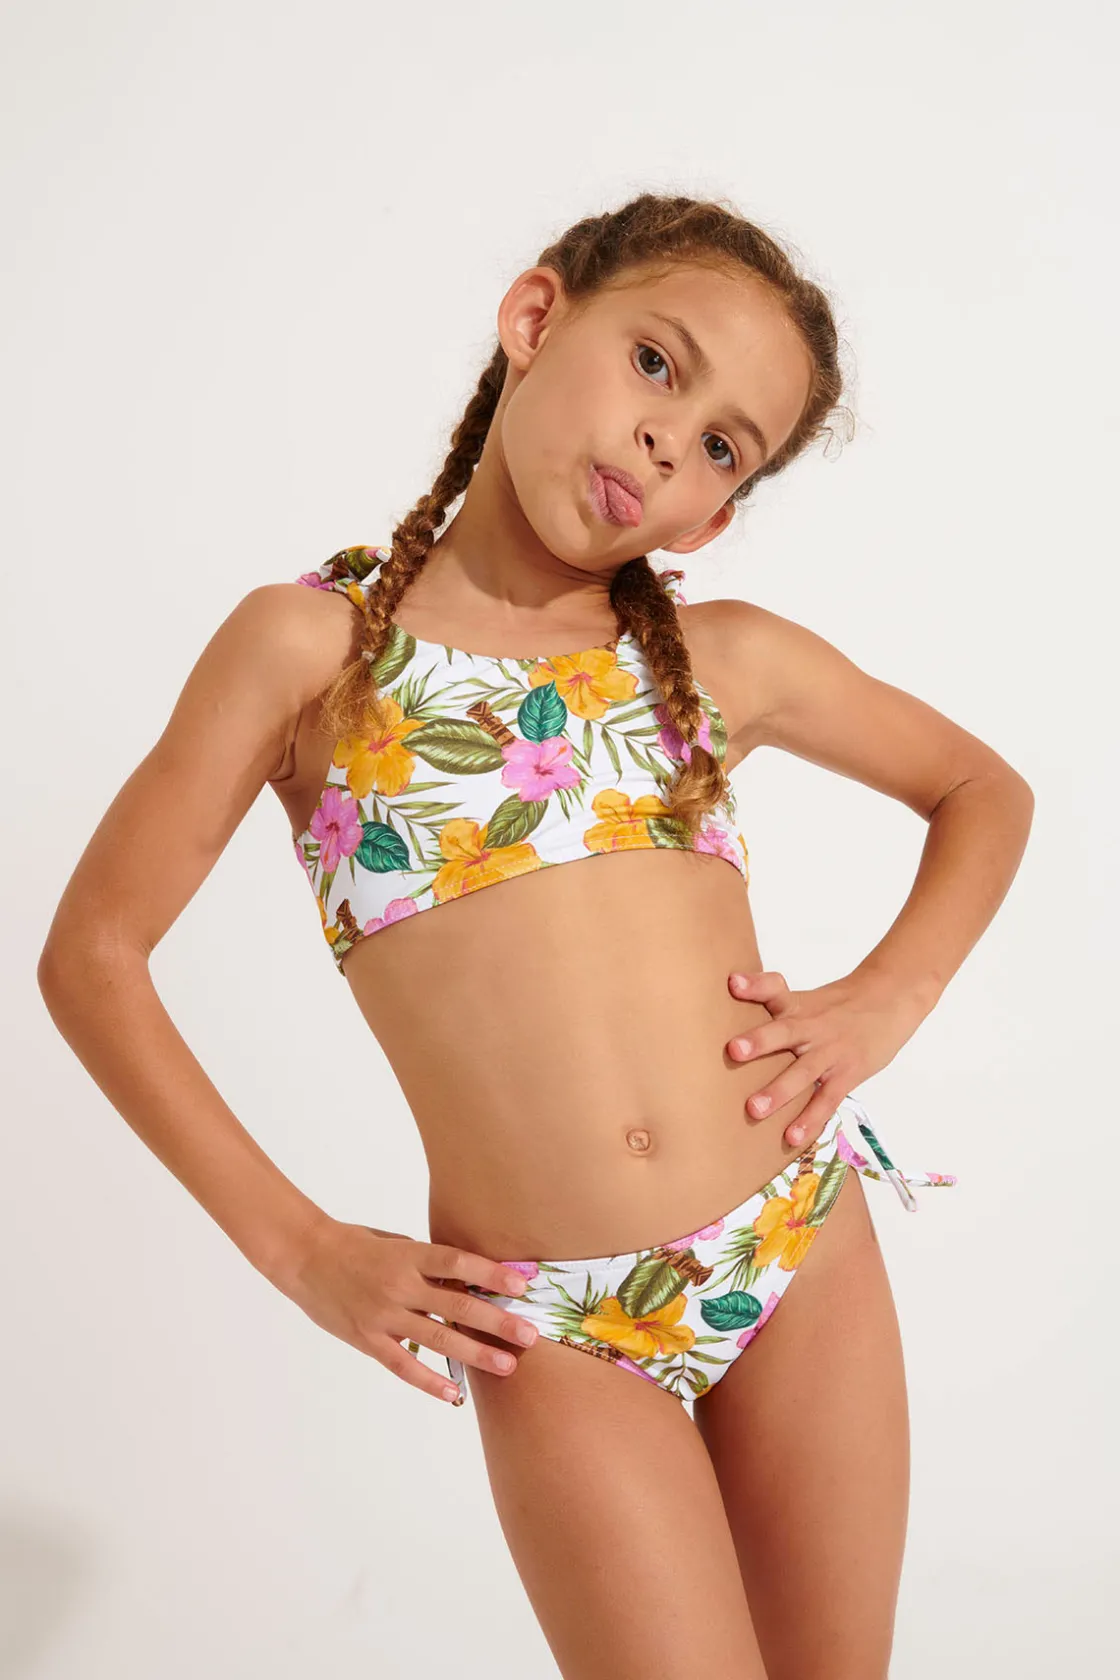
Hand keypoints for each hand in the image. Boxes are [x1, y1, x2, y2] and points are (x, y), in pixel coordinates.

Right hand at [272, 1215, 537, 1404]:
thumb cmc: (356, 1245)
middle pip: (457, 1306)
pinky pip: (403, 1365)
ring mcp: (383, 1316)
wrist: (305, 1257)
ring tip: (506, 1365)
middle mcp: (399, 1286)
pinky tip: (453, 1394)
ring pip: (437, 1339)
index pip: (458, 1263)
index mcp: (408, 1255)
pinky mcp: (368, 1340)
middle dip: (497, 1321)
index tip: (522, 1285)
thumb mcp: (395, 1244)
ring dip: (475, 1354)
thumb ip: (427, 1264)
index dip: (490, 1274)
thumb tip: (468, 1282)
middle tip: (530, 1335)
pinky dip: (429, 1381)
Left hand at [726, 968, 929, 1146]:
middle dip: (759, 1042)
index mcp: (797, 1006)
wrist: (889, 1000)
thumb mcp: (806, 999)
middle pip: (784, 1031)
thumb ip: (769, 1003)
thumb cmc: (839, 1005)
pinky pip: (827, 1099)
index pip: (774, 988)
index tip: (733, 983)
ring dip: (779, 1091)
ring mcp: (831, 1052)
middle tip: (733, 1051)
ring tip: (754, 1109)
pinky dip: (810, 1119)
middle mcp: (812, 1026)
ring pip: (803, 1071)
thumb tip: (730, 995)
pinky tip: (792, 1137)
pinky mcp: (848, 1074)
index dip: (755, 985)